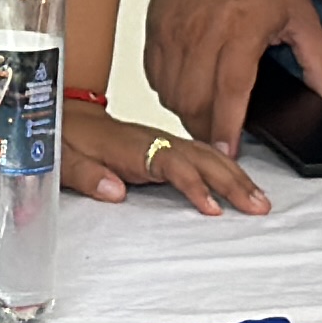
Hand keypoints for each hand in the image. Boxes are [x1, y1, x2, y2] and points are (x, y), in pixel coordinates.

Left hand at [63, 107, 269, 218]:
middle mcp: (152, 140)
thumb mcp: (63, 158)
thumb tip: (115, 192)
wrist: (62, 114)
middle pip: (200, 158)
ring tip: (260, 200)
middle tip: (257, 206)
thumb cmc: (63, 138)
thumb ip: (87, 175)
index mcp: (129, 146)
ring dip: (236, 176)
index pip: (169, 164)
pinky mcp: (165, 145)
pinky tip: (241, 181)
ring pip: (207, 155)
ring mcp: (161, 141)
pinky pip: (201, 154)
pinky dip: (226, 167)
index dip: (193, 185)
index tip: (212, 208)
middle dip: (232, 182)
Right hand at [144, 0, 321, 160]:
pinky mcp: (155, 26)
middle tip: (221, 136)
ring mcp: (174, 30)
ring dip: (186, 111)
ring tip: (205, 111)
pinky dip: (168, 89)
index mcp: (241, 32)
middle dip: (207, 129)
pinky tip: (187, 86)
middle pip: (194, 102)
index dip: (228, 129)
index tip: (228, 152)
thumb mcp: (301, 14)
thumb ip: (320, 62)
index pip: (230, 94)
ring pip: (170, 93)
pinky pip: (154, 74)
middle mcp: (202, 34)